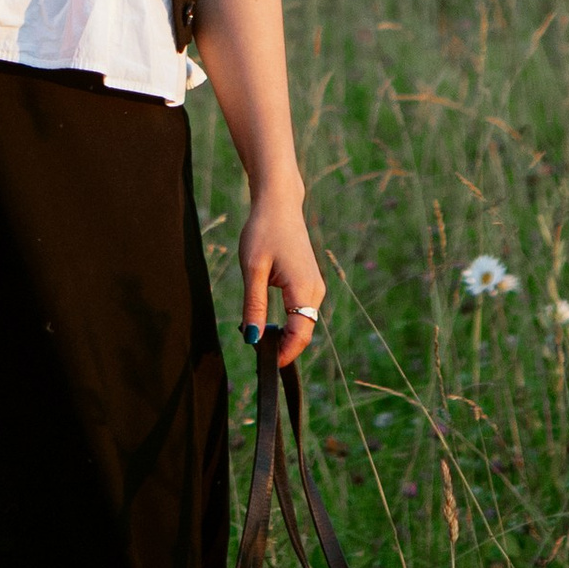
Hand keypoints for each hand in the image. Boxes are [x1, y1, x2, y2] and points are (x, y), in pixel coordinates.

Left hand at [237, 177, 324, 372]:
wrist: (278, 203)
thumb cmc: (263, 231)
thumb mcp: (252, 269)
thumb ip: (254, 306)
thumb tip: (253, 339)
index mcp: (304, 289)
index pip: (299, 336)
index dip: (283, 354)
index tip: (262, 364)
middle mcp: (316, 291)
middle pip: (303, 333)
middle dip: (283, 347)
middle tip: (254, 350)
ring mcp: (315, 286)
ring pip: (303, 324)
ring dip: (284, 335)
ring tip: (257, 335)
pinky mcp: (310, 282)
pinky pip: (302, 312)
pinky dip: (288, 322)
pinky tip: (268, 322)